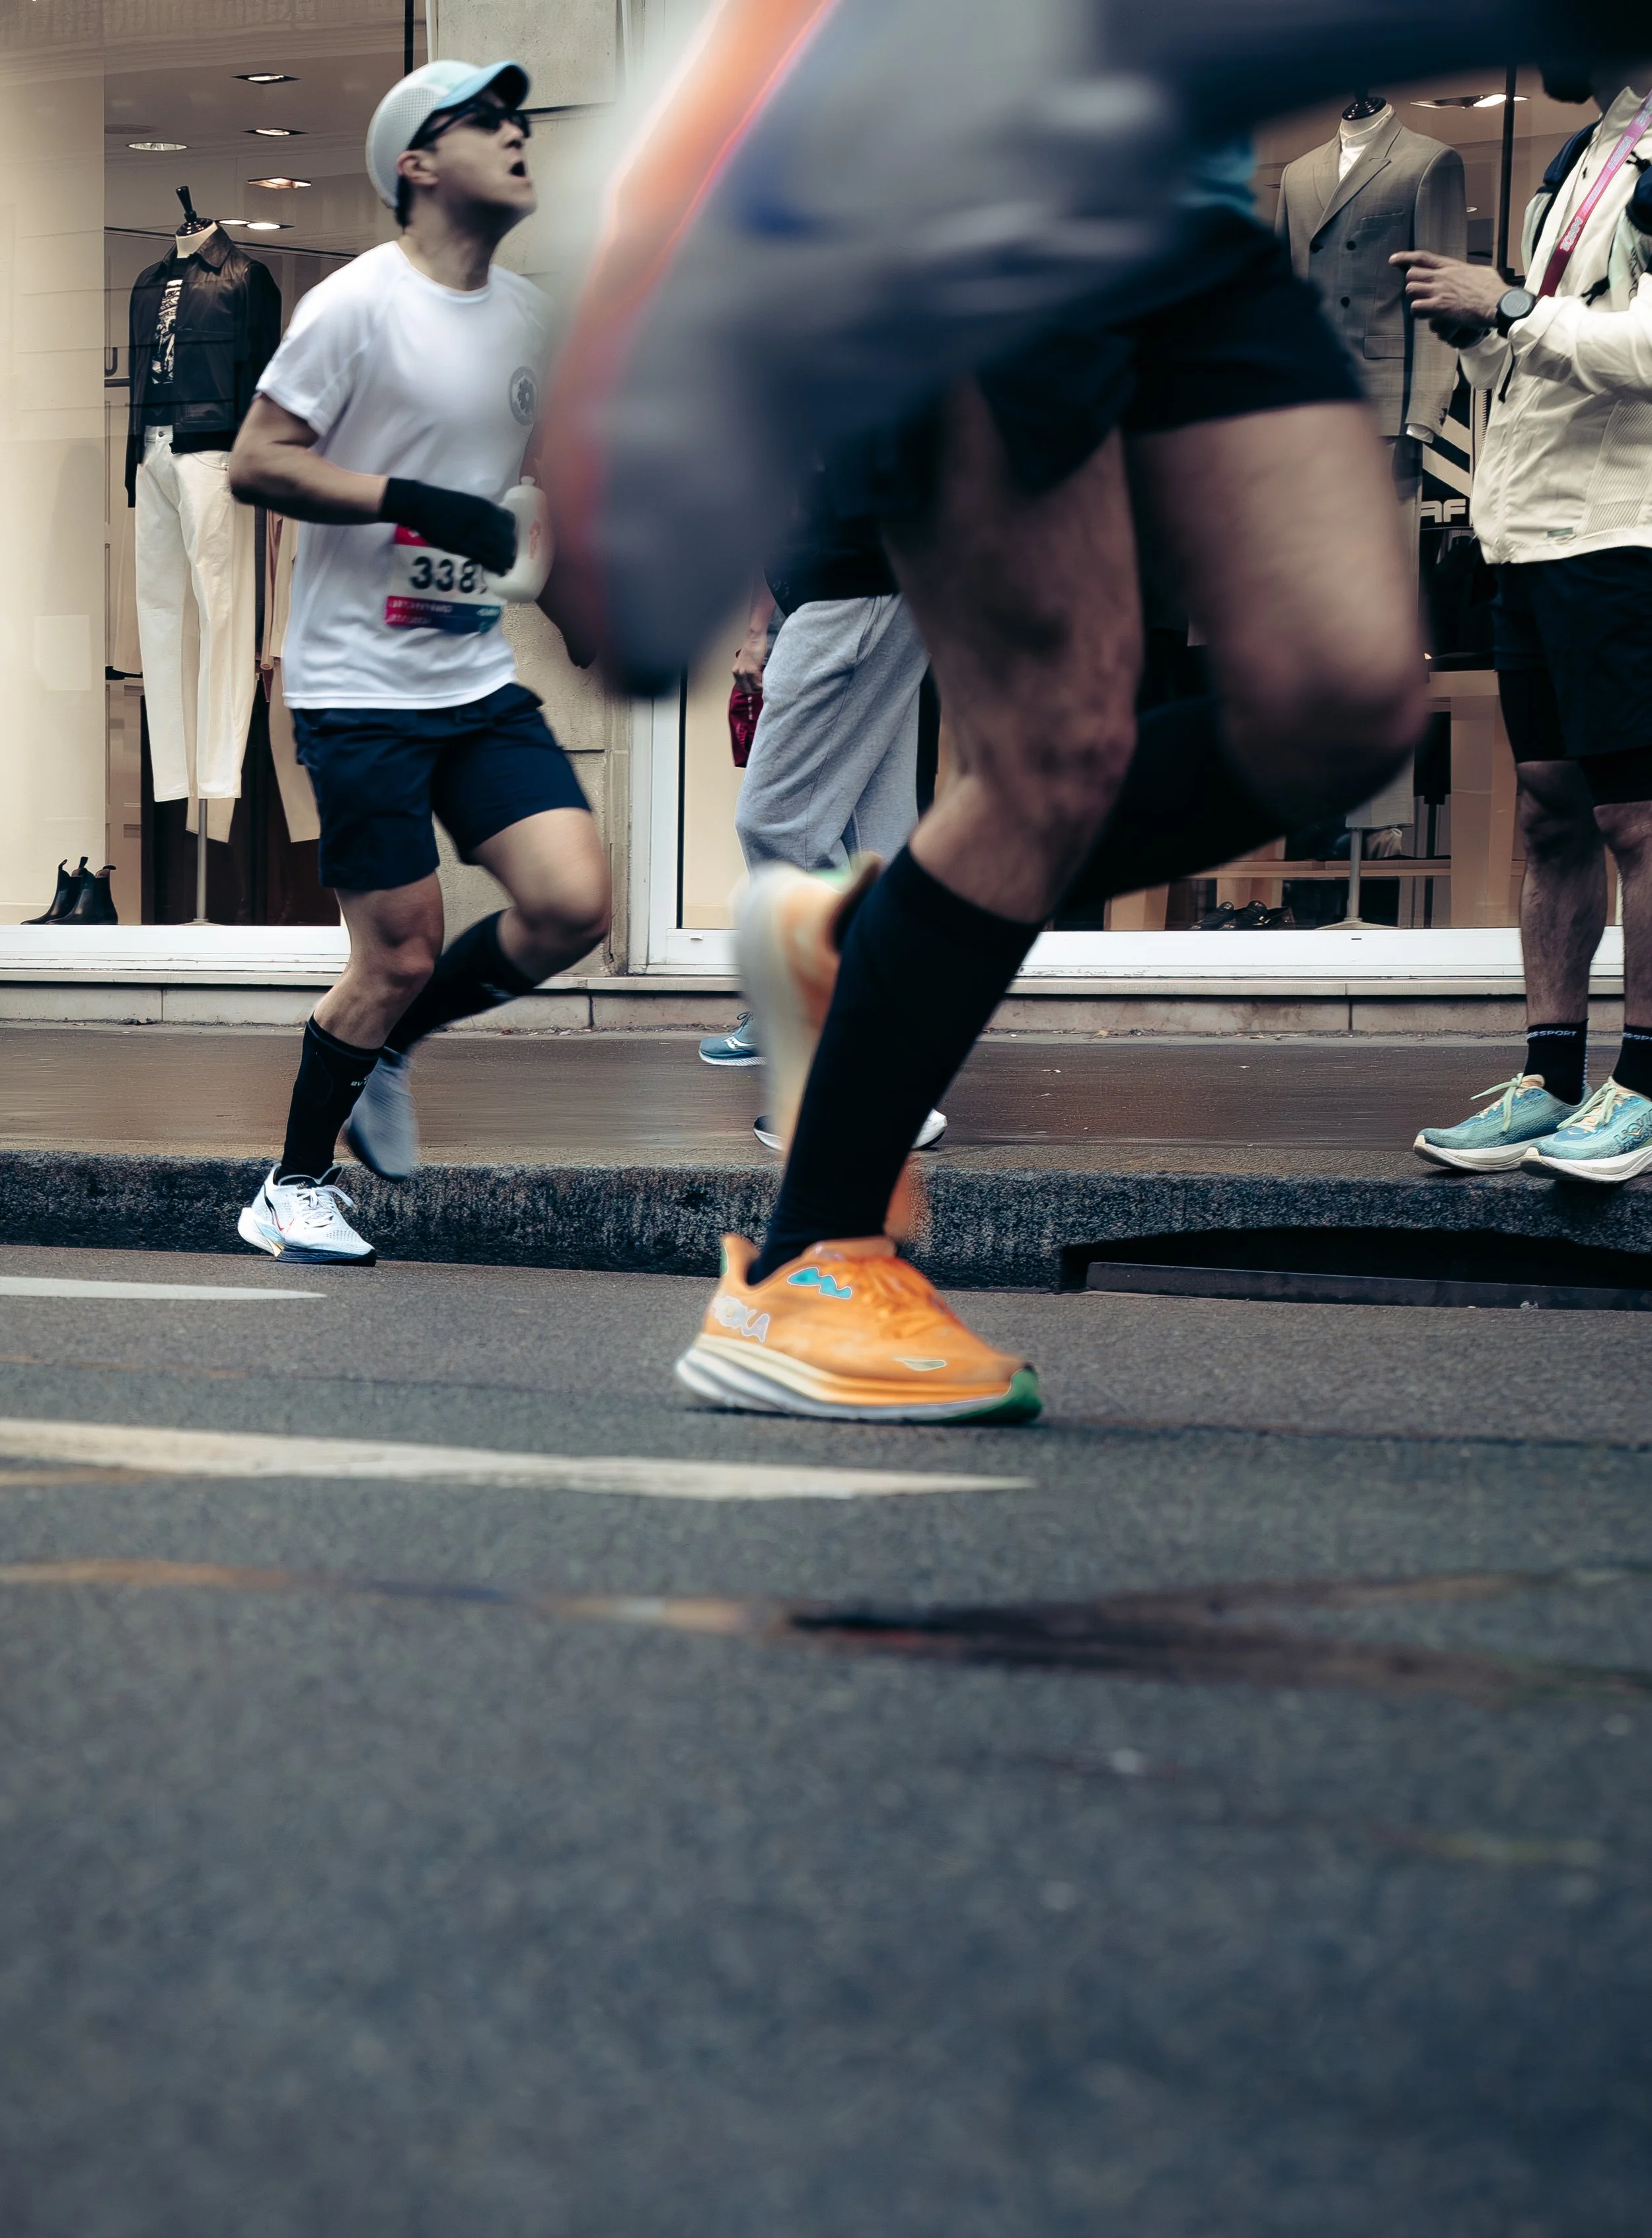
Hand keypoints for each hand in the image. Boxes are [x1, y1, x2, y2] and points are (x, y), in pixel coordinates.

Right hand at [380, 479, 517, 574]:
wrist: (421, 505)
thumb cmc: (443, 503)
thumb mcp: (468, 503)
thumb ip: (482, 514)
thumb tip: (494, 525)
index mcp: (485, 507)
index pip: (509, 522)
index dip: (513, 533)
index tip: (512, 540)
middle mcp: (483, 521)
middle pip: (507, 538)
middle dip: (511, 549)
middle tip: (511, 557)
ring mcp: (473, 534)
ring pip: (499, 551)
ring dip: (505, 561)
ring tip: (507, 567)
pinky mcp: (463, 547)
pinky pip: (485, 559)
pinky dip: (494, 566)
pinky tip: (499, 571)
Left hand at [732, 633, 767, 693]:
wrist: (755, 638)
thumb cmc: (752, 648)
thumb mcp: (745, 662)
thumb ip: (746, 672)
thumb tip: (753, 682)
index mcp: (735, 671)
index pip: (741, 688)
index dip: (749, 690)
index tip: (756, 690)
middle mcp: (738, 672)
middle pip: (746, 690)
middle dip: (754, 691)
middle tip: (762, 689)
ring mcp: (745, 672)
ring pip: (753, 687)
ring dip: (760, 688)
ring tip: (765, 684)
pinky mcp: (752, 669)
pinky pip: (758, 682)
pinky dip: (763, 683)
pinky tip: (766, 680)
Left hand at [1390, 251, 1506, 327]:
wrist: (1497, 302)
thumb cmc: (1492, 289)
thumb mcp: (1480, 272)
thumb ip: (1467, 272)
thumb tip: (1468, 273)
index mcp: (1451, 266)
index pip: (1423, 257)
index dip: (1405, 257)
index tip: (1393, 259)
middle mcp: (1442, 276)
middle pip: (1412, 274)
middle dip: (1412, 283)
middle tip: (1418, 292)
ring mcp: (1439, 291)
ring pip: (1411, 289)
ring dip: (1413, 298)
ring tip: (1422, 304)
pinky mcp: (1439, 307)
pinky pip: (1416, 307)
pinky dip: (1417, 312)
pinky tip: (1424, 315)